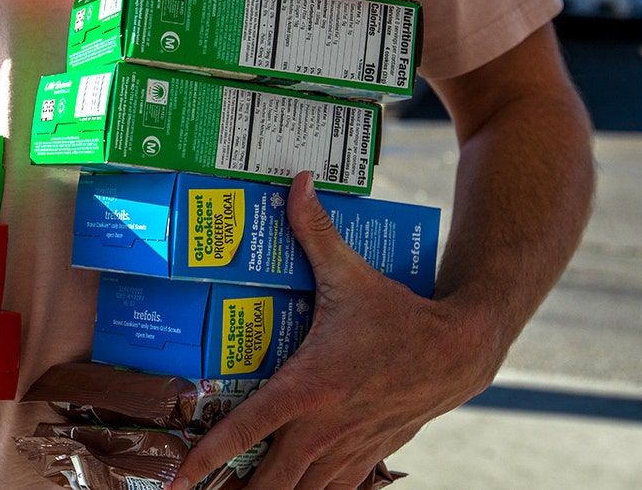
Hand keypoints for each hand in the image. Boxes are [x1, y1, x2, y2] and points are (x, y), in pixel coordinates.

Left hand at [169, 171, 498, 488]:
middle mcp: (324, 426)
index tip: (179, 480)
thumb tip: (296, 181)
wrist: (463, 348)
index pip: (247, 429)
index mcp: (310, 386)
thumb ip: (314, 230)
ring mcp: (348, 448)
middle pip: (270, 483)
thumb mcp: (351, 273)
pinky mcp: (368, 455)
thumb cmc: (399, 313)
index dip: (208, 456)